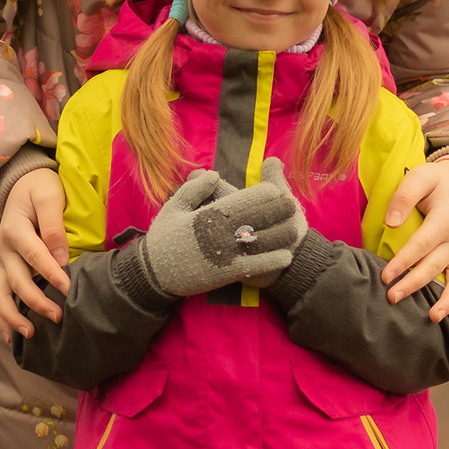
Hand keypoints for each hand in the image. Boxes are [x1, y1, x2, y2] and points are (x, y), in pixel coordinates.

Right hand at [0, 165, 70, 339]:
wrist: (21, 184)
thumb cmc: (40, 189)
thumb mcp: (49, 195)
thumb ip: (54, 225)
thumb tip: (61, 259)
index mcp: (15, 229)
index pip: (34, 256)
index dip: (51, 274)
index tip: (68, 290)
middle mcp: (4, 249)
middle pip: (16, 281)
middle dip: (35, 302)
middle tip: (58, 316)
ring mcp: (2, 262)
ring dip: (12, 317)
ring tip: (30, 335)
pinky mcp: (4, 270)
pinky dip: (2, 319)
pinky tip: (13, 338)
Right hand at [137, 169, 302, 298]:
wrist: (152, 274)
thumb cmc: (162, 239)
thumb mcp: (172, 207)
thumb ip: (193, 189)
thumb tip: (214, 174)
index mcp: (206, 215)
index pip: (240, 201)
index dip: (260, 195)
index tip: (274, 191)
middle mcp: (218, 233)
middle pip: (255, 219)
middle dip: (276, 211)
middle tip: (292, 205)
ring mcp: (223, 255)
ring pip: (258, 242)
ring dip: (279, 235)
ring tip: (295, 230)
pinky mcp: (225, 274)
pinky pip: (253, 266)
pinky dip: (270, 261)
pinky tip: (285, 257)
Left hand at [381, 157, 448, 322]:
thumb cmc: (435, 183)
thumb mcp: (420, 177)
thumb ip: (404, 197)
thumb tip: (391, 223)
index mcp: (444, 221)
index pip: (420, 246)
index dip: (402, 262)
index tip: (384, 276)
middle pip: (434, 267)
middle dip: (413, 284)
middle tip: (392, 298)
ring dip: (447, 301)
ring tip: (433, 319)